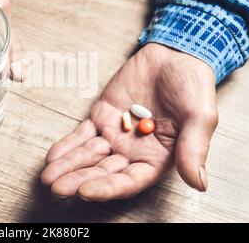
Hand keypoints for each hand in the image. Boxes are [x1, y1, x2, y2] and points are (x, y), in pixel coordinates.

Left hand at [41, 43, 217, 200]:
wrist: (175, 56)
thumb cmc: (193, 87)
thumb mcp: (200, 117)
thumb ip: (194, 148)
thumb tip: (199, 183)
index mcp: (157, 158)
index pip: (129, 180)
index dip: (108, 187)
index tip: (86, 191)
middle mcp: (133, 151)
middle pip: (103, 171)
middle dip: (80, 180)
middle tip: (58, 188)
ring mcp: (115, 134)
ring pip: (88, 155)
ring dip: (69, 166)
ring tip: (49, 177)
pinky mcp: (102, 116)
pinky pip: (82, 134)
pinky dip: (67, 145)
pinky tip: (53, 156)